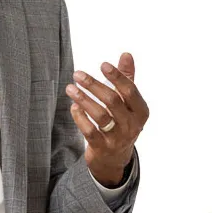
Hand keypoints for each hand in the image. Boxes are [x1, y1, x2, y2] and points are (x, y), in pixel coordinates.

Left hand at [67, 51, 148, 186]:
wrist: (115, 158)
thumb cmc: (122, 122)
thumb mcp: (128, 103)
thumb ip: (128, 78)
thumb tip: (126, 54)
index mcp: (140, 111)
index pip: (130, 91)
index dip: (117, 77)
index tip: (103, 65)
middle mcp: (131, 125)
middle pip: (113, 101)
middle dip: (94, 85)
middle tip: (78, 74)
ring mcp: (117, 138)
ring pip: (100, 116)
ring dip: (83, 100)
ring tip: (70, 88)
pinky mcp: (102, 147)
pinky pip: (89, 131)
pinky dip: (80, 117)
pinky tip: (74, 106)